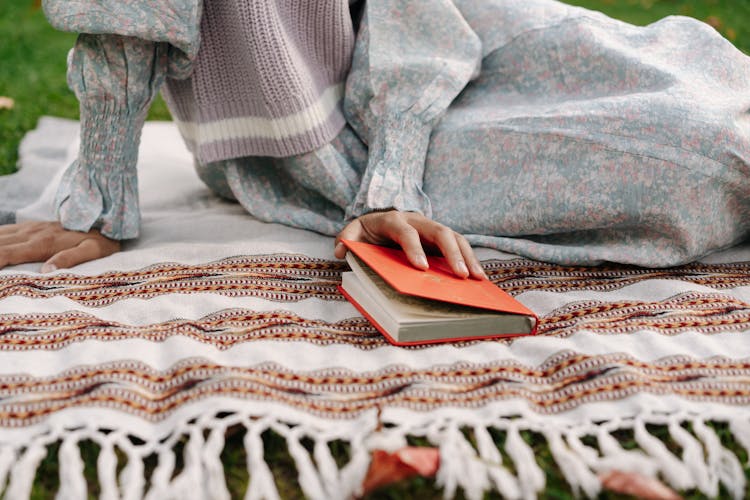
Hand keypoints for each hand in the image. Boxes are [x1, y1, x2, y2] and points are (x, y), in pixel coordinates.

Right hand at [0, 221, 119, 271]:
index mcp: (43, 244)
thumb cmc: (102, 239)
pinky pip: (4, 231)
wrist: (107, 217)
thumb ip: (71, 260)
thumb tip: (47, 272)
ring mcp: (29, 228)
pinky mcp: (31, 226)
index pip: (7, 255)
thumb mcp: (94, 251)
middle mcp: (31, 234)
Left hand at [334, 210, 486, 279]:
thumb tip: (341, 251)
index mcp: (393, 219)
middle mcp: (417, 220)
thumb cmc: (368, 231)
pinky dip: (471, 259)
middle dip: (452, 254)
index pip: (406, 232)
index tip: (422, 268)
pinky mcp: (442, 236)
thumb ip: (346, 239)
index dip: (414, 249)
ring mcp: (432, 227)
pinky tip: (479, 278)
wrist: (380, 219)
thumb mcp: (353, 233)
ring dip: (468, 257)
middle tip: (461, 276)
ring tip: (478, 279)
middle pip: (440, 232)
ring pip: (455, 237)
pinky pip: (460, 245)